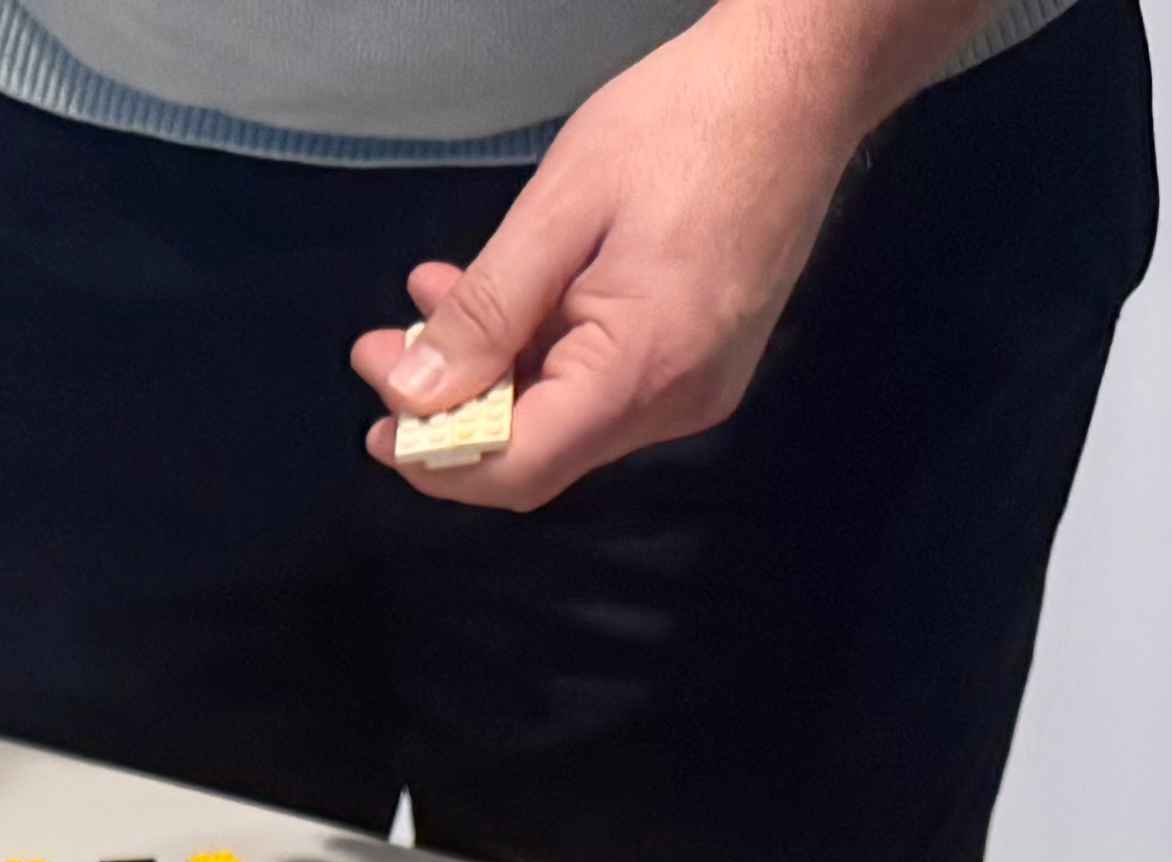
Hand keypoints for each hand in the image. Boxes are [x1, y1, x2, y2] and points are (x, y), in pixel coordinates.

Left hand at [356, 0, 925, 508]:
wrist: (797, 84)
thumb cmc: (683, 125)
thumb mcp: (561, 209)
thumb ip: (486, 311)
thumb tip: (414, 394)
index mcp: (643, 371)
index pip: (518, 467)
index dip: (434, 457)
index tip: (374, 415)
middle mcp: (676, 403)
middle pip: (538, 451)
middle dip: (449, 408)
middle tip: (378, 345)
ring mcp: (694, 385)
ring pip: (563, 415)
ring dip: (488, 371)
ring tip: (426, 300)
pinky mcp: (699, 358)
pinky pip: (599, 382)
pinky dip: (537, 350)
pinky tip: (495, 297)